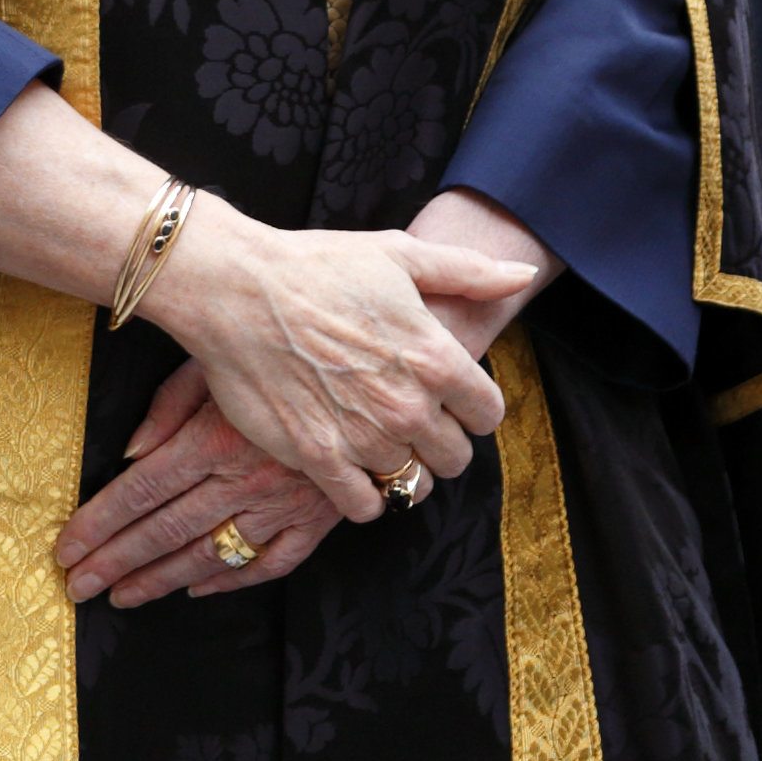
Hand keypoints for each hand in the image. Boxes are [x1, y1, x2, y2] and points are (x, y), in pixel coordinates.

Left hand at [56, 360, 379, 606]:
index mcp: (218, 435)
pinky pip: (273, 562)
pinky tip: (200, 589)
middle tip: (77, 586)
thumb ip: (172, 405)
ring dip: (160, 580)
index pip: (141, 492)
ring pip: (211, 554)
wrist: (385, 351)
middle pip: (165, 530)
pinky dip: (234, 579)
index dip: (99, 525)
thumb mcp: (222, 356)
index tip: (65, 550)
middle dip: (115, 561)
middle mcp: (248, 475)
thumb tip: (130, 453)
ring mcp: (286, 501)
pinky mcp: (322, 515)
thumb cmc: (293, 341)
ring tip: (122, 596)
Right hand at [150, 213, 535, 519]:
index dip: (475, 408)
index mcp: (435, 357)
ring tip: (381, 442)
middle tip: (416, 422)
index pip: (489, 413)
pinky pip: (364, 506)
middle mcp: (407, 405)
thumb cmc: (320, 265)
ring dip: (402, 467)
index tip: (454, 400)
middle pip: (455, 457)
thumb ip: (469, 272)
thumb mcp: (402, 254)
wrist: (239, 290)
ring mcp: (363, 437)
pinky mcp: (318, 459)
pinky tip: (354, 470)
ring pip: (411, 484)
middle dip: (442, 442)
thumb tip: (521, 275)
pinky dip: (365, 496)